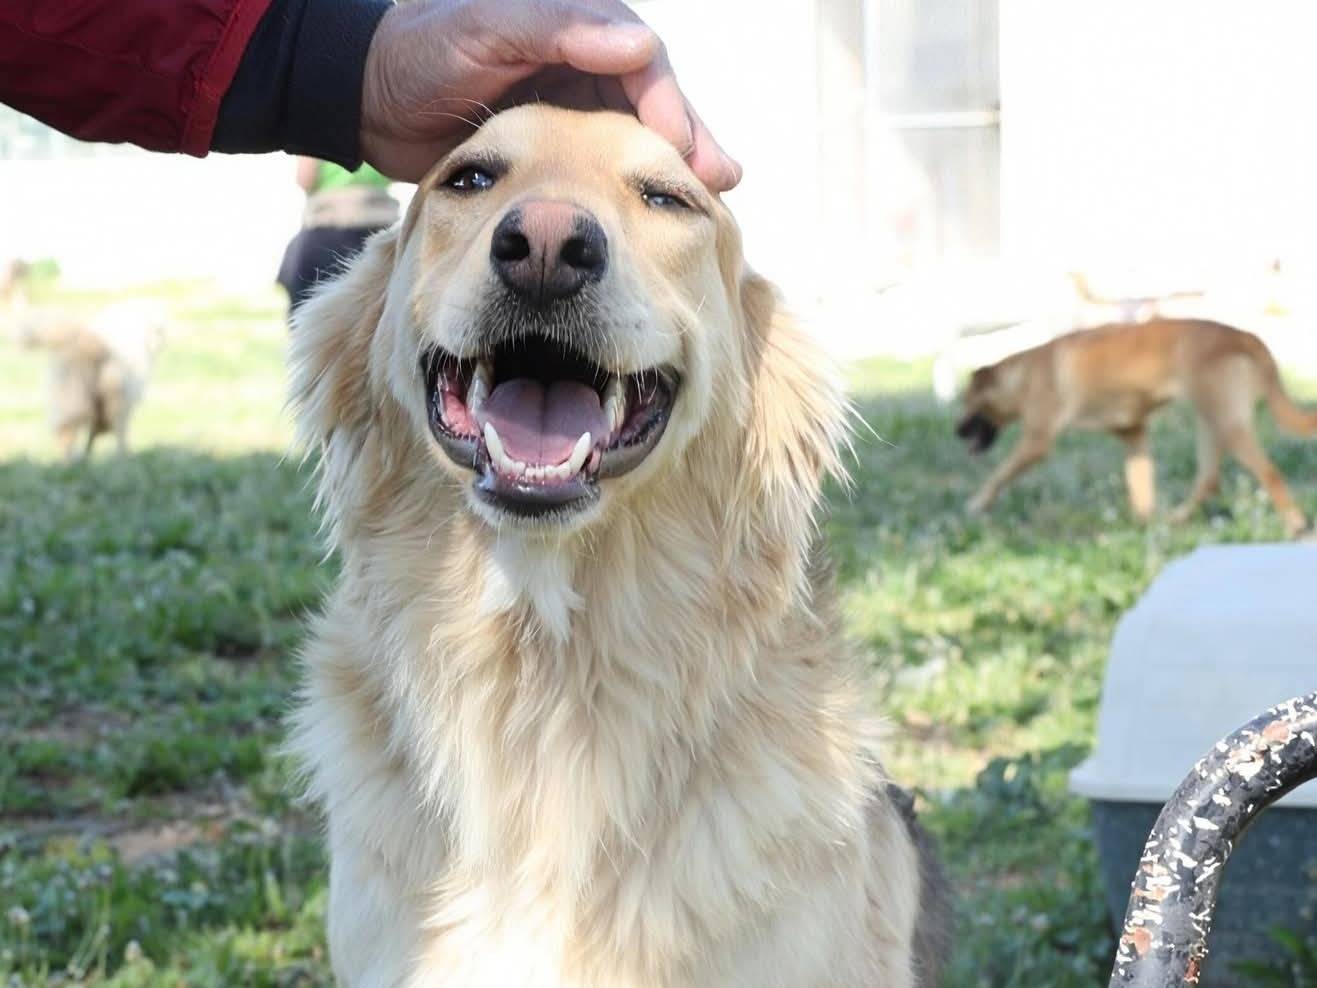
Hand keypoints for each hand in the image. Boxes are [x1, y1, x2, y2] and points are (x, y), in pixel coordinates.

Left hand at [359, 0, 740, 190]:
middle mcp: (587, 62)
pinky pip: (610, 164)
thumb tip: (641, 43)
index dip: (672, 106)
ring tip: (710, 203)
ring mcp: (577, 105)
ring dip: (674, 168)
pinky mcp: (560, 145)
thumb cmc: (421, 52)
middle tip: (722, 183)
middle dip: (691, 140)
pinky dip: (636, 188)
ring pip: (640, 136)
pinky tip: (660, 215)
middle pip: (657, 102)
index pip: (645, 64)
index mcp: (577, 26)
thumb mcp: (484, 28)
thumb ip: (557, 28)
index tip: (683, 151)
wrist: (372, 99)